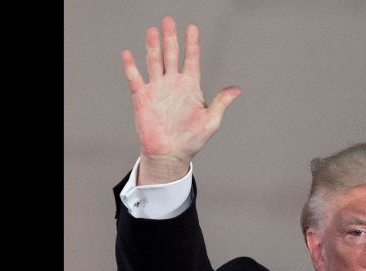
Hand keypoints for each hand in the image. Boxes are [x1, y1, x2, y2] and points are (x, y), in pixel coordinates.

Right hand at [121, 16, 240, 183]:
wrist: (170, 153)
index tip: (192, 28)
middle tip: (169, 20)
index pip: (191, 60)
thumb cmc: (192, 139)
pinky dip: (131, 67)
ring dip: (153, 47)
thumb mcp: (211, 120)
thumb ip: (221, 102)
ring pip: (154, 62)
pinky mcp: (142, 97)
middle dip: (171, 38)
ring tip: (153, 31)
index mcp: (190, 87)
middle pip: (171, 55)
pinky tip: (128, 54)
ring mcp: (157, 89)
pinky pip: (135, 79)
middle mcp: (173, 84)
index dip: (192, 44)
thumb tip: (237, 89)